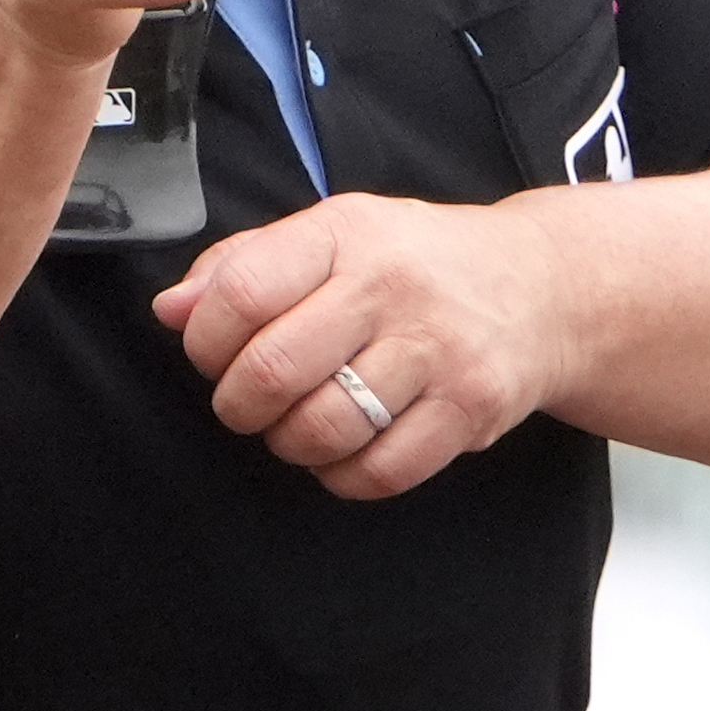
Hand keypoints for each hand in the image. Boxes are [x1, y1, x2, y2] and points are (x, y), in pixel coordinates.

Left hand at [155, 194, 575, 498]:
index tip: (213, 354)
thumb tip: (171, 311)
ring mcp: (437, 350)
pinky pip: (380, 470)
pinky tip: (344, 452)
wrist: (538, 286)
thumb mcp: (331, 234)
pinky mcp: (471, 407)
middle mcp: (391, 287)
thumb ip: (243, 266)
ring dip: (289, 443)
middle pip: (272, 370)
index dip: (205, 341)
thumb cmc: (412, 263)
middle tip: (247, 403)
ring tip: (296, 426)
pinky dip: (344, 476)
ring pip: (323, 429)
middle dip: (238, 404)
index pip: (241, 293)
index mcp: (344, 234)